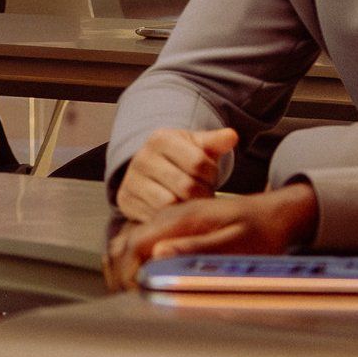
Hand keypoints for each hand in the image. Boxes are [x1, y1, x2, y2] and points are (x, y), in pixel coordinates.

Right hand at [104, 183, 318, 289]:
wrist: (275, 214)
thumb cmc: (261, 231)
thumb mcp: (236, 243)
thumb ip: (197, 248)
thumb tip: (160, 255)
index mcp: (182, 219)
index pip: (135, 244)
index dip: (127, 273)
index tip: (134, 295)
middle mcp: (171, 216)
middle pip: (124, 243)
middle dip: (119, 274)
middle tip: (128, 300)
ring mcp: (170, 221)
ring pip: (128, 242)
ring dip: (123, 268)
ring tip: (130, 294)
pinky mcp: (174, 227)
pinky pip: (142, 242)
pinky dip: (133, 262)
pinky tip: (142, 280)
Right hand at [115, 126, 238, 219]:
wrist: (153, 172)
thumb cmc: (182, 159)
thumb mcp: (198, 146)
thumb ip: (215, 142)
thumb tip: (231, 136)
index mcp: (161, 139)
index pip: (198, 163)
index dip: (210, 175)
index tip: (209, 177)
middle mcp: (142, 158)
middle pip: (186, 187)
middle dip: (201, 194)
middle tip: (203, 194)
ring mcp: (131, 181)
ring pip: (170, 205)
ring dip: (187, 209)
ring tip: (191, 203)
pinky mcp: (125, 202)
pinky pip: (155, 218)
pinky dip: (170, 219)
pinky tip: (176, 213)